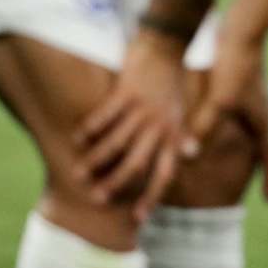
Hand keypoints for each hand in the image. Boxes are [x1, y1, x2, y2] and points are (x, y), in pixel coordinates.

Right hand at [76, 32, 194, 221]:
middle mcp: (160, 126)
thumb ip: (182, 136)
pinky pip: (105, 117)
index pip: (165, 173)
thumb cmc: (170, 86)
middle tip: (96, 198)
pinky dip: (90, 130)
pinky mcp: (127, 92)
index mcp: (173, 135)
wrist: (166, 48)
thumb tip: (189, 158)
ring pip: (116, 143)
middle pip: (137, 164)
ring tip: (78, 173)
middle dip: (116, 184)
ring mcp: (143, 110)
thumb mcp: (181, 112)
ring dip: (96, 161)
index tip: (138, 219)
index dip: (152, 197)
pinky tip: (78, 139)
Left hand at [185, 34, 267, 202]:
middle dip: (258, 167)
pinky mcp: (241, 89)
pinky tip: (213, 127)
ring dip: (242, 147)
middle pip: (260, 147)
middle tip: (254, 184)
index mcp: (260, 121)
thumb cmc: (235, 67)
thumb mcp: (220, 101)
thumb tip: (187, 157)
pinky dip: (226, 127)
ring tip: (228, 160)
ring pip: (246, 132)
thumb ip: (204, 128)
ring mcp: (252, 101)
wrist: (243, 32)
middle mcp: (259, 113)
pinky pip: (236, 116)